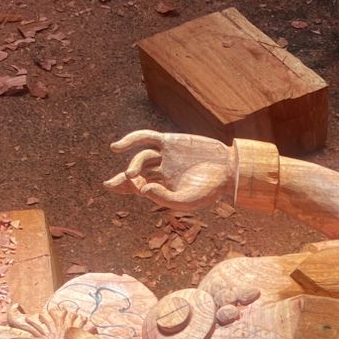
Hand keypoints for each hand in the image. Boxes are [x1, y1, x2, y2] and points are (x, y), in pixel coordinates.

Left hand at [104, 130, 234, 209]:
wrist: (228, 169)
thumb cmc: (210, 189)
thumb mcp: (187, 201)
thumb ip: (164, 198)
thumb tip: (142, 189)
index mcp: (164, 187)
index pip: (139, 187)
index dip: (126, 188)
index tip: (120, 189)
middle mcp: (162, 170)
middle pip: (136, 173)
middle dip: (122, 180)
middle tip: (109, 185)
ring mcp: (165, 155)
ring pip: (142, 157)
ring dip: (133, 165)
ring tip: (132, 175)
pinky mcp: (170, 141)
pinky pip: (146, 137)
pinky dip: (131, 140)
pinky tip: (117, 147)